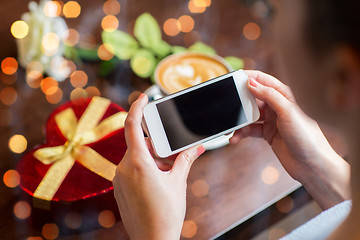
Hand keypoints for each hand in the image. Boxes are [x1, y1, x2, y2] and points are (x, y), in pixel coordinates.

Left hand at [113, 94, 204, 239]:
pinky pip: (130, 169)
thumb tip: (197, 147)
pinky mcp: (119, 188)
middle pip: (138, 144)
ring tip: (166, 173)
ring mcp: (119, 179)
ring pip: (135, 157)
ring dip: (150, 159)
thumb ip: (185, 160)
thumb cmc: (166, 213)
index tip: (143, 98)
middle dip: (155, 145)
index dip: (137, 108)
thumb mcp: (178, 182)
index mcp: (137, 163)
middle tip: (170, 154)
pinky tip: (156, 181)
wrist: (153, 239)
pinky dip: (143, 168)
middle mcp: (123, 168)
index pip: (132, 126)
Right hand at [230, 70, 349, 208]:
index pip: (263, 80)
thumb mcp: (287, 112)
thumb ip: (269, 95)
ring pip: (249, 115)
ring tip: (230, 127)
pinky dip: (241, 133)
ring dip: (239, 121)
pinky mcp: (268, 134)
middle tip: (228, 106)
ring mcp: (272, 120)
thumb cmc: (307, 137)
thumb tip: (251, 83)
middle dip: (239, 102)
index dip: (249, 77)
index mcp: (285, 96)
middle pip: (253, 98)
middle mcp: (278, 106)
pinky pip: (250, 130)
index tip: (234, 78)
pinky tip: (236, 138)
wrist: (312, 166)